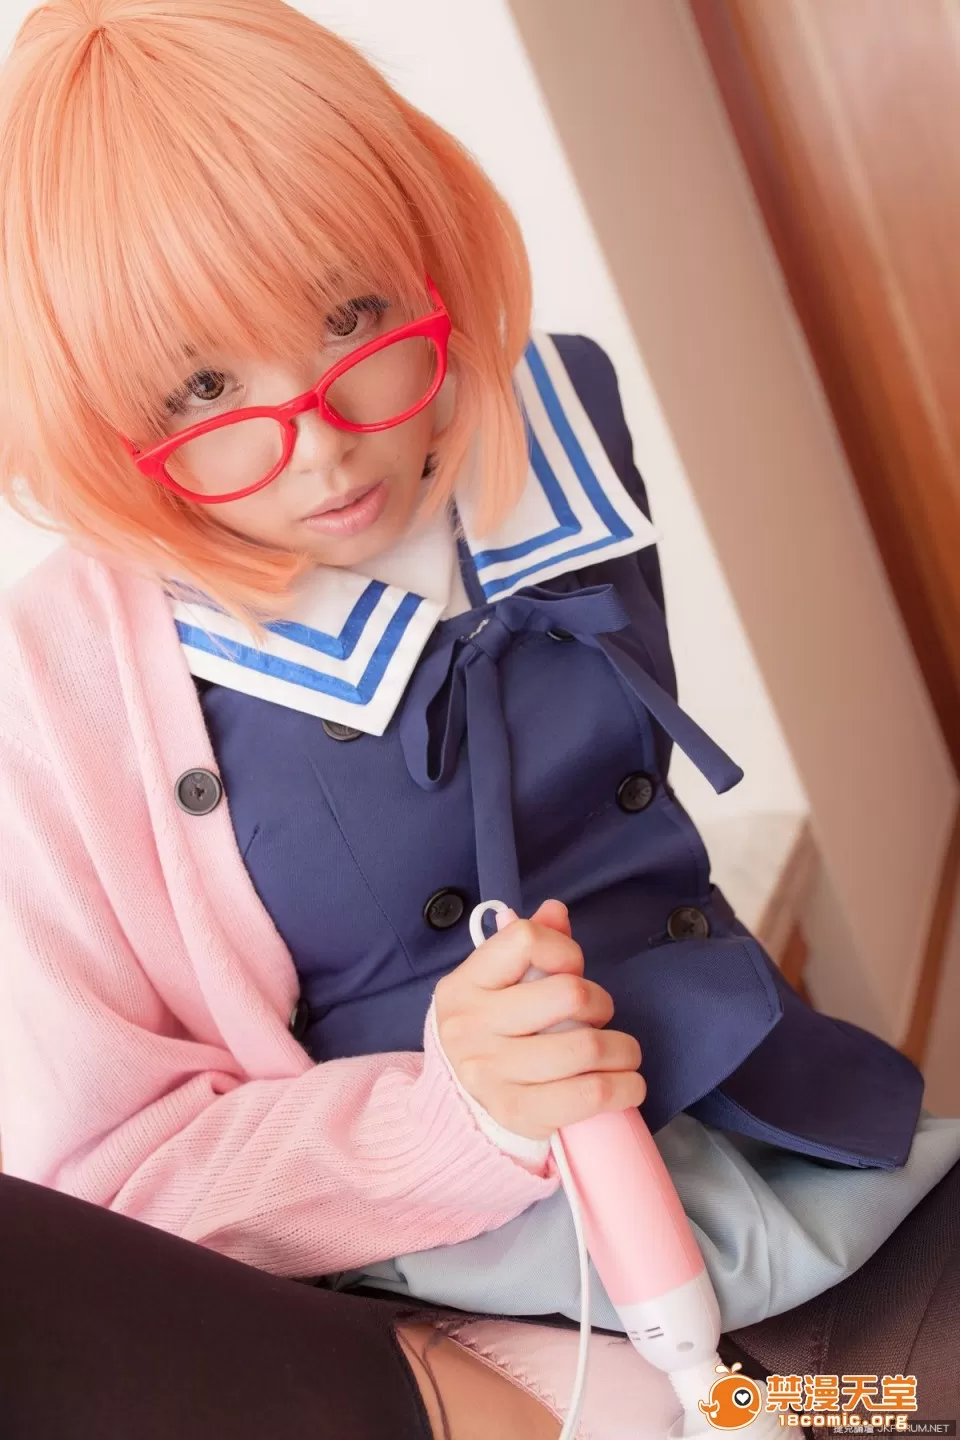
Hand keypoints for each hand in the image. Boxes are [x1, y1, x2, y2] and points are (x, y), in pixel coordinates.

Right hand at [433, 899, 645, 1140]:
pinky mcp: (517, 1114)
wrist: (457, 1102)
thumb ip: (531, 944)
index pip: (526, 940)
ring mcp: (491, 1074)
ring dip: (623, 1049)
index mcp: (465, 984)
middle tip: (598, 1017)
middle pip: (568, 994)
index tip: (571, 971)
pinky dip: (625, 1087)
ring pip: (587, 1046)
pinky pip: (591, 1094)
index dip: (564, 951)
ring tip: (622, 1053)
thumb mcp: (498, 983)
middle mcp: (471, 1026)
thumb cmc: (491, 1030)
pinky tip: (627, 1083)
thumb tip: (556, 910)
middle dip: (600, 1002)